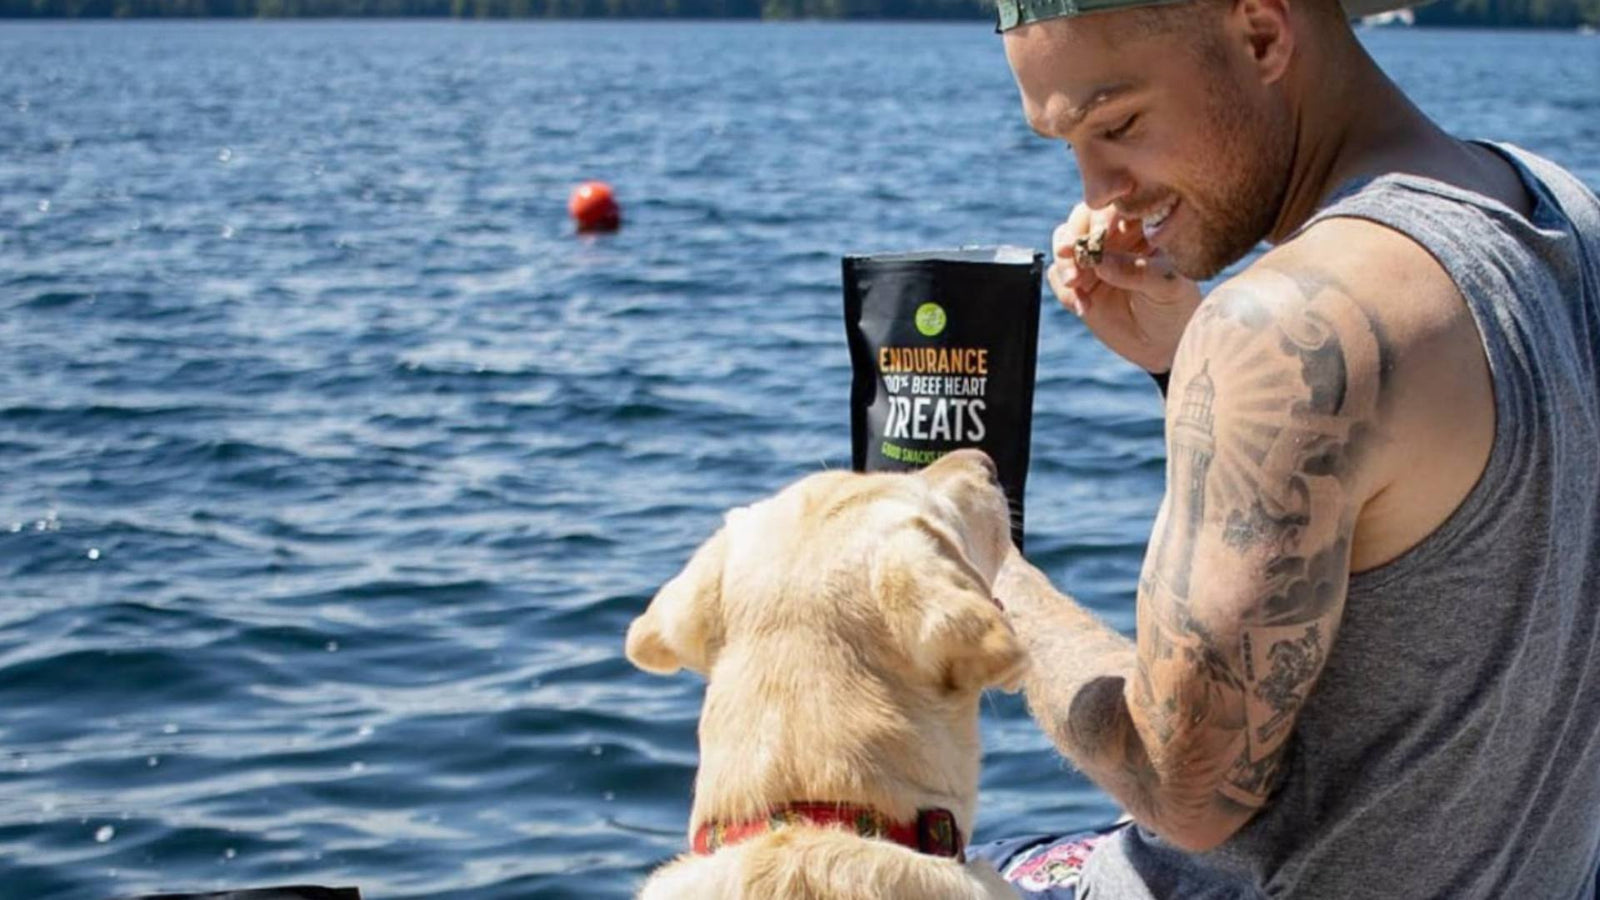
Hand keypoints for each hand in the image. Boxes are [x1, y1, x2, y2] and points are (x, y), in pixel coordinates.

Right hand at [1047, 203, 1203, 374]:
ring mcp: (1092, 259)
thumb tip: (1100, 261)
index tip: (1100, 233)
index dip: (1104, 215)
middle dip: (1074, 235)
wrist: (1162, 345)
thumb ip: (1136, 271)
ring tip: (1074, 283)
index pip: (1117, 207)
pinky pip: (1058, 276)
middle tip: (1071, 252)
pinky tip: (1085, 307)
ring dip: (1065, 261)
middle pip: (1082, 218)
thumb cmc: (1175, 308)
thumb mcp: (1165, 287)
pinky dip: (1066, 290)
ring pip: (1064, 242)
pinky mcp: (1076, 283)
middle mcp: (1113, 236)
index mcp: (1140, 226)